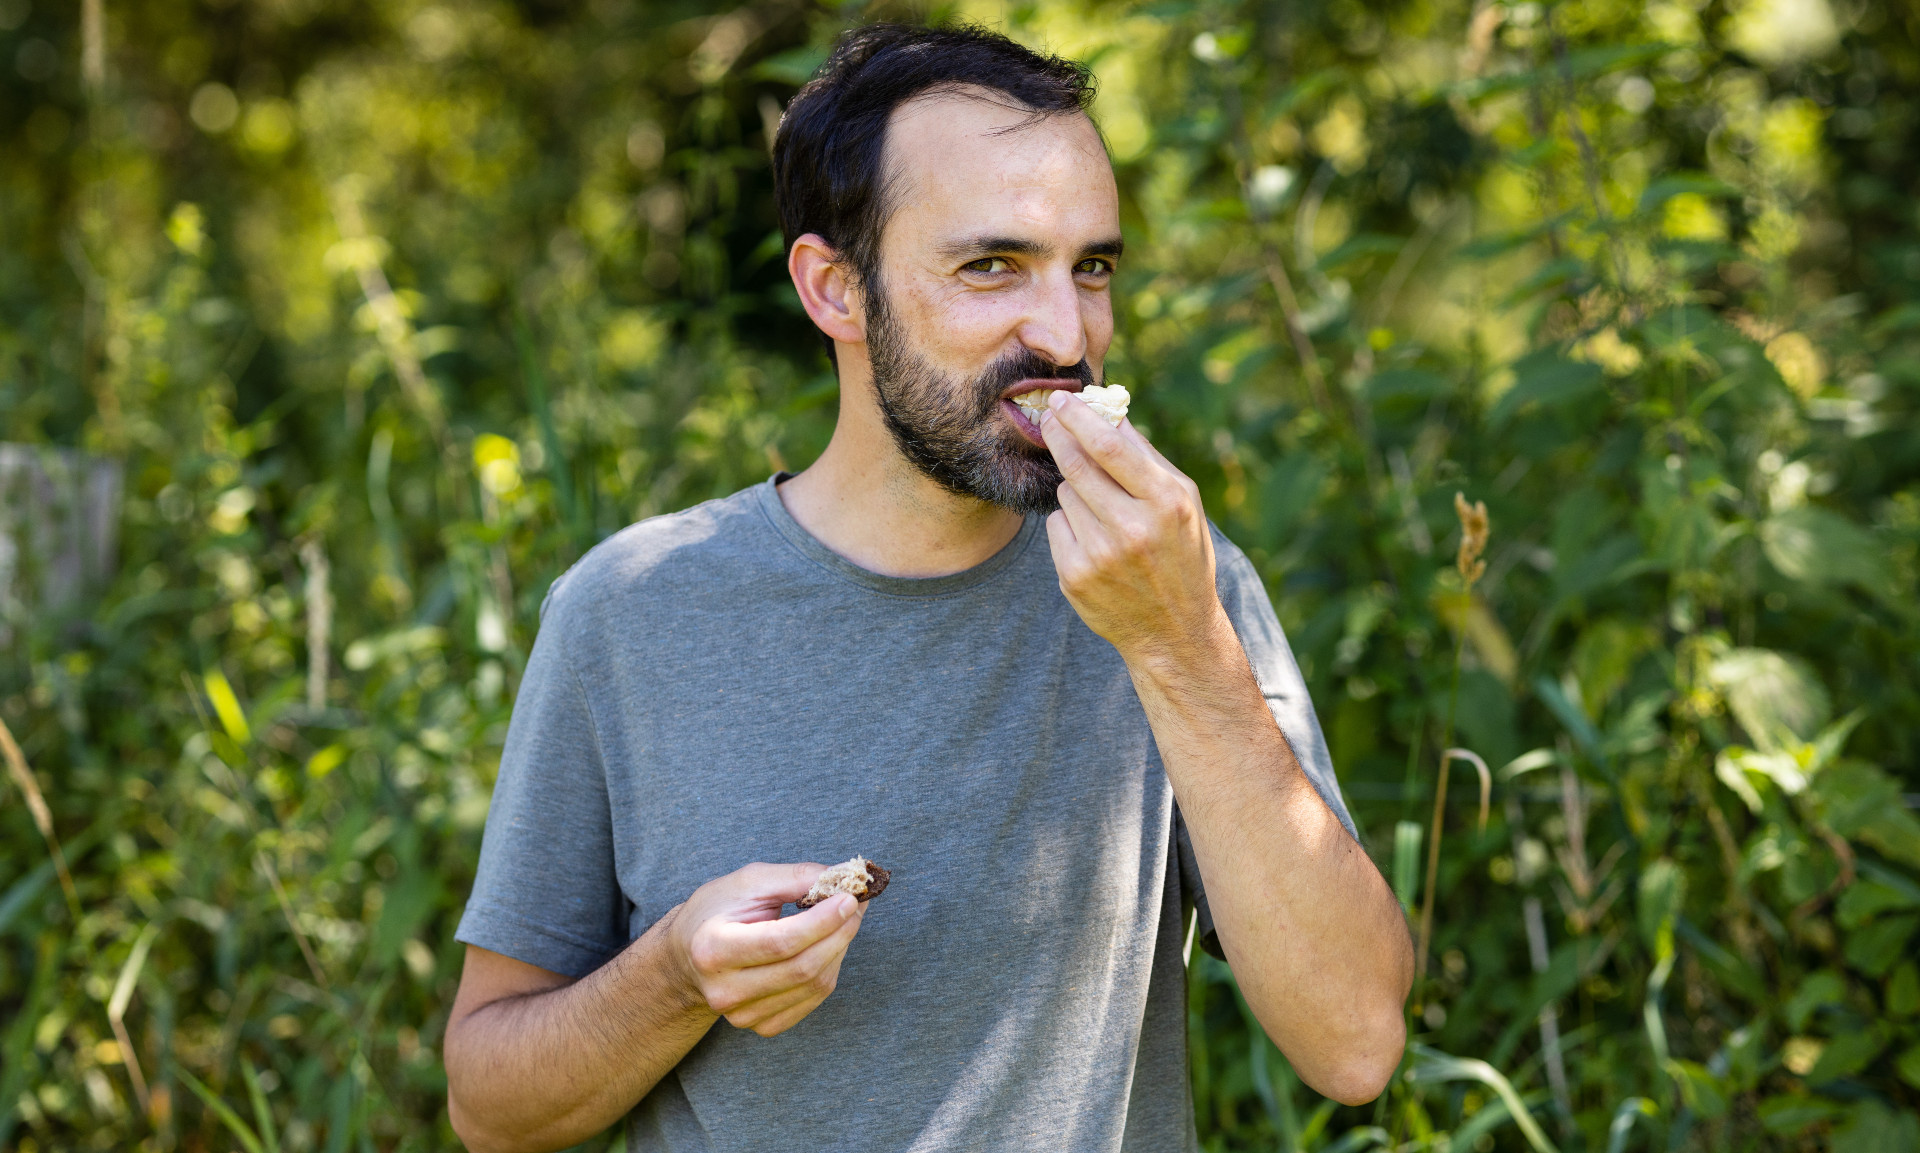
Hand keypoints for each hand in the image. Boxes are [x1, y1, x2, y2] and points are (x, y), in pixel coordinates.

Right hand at [667, 862, 867, 1036]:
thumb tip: (843, 878)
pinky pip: (812, 1000)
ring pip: (814, 984)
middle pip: (802, 967)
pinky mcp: (760, 1025)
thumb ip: (794, 878)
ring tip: (843, 921)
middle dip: (840, 932)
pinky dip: (830, 969)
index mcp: (712, 948)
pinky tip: (826, 946)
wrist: (688, 956)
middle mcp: (724, 990)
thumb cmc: (717, 911)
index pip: (780, 942)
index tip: (850, 898)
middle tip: (856, 905)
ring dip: (839, 949)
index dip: (823, 921)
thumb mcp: (747, 882)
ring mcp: (741, 1014)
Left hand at [1040, 390, 1228, 664]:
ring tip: (1103, 511)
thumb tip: (1109, 410)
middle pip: (1077, 465)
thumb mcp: (1182, 502)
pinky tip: (1093, 541)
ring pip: (1065, 494)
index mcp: (1165, 502)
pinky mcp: (1075, 576)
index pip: (1109, 446)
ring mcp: (1100, 555)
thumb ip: (1146, 457)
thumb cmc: (1180, 552)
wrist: (1174, 629)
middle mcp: (1132, 528)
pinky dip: (1069, 524)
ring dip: (1074, 490)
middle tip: (1050, 419)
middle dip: (1059, 436)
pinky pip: (1056, 526)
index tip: (1062, 400)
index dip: (1079, 418)